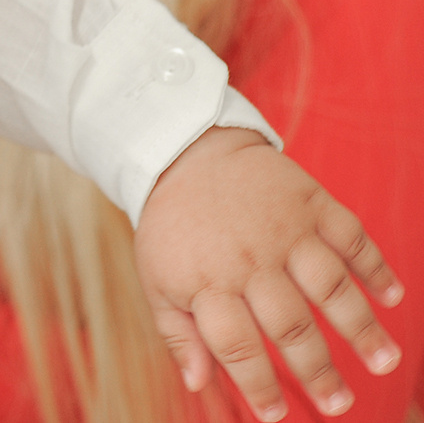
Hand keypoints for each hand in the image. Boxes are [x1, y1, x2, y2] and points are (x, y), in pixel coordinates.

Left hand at [135, 127, 403, 420]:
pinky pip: (350, 236)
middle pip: (289, 323)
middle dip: (317, 369)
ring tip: (383, 362)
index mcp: (206, 282)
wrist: (182, 152)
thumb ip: (178, 333)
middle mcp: (247, 259)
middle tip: (338, 403)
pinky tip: (392, 297)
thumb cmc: (173, 227)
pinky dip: (375, 266)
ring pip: (329, 284)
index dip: (258, 385)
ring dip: (360, 326)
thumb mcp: (156, 278)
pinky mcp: (309, 200)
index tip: (277, 416)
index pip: (236, 345)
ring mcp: (282, 229)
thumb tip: (199, 384)